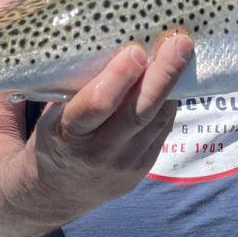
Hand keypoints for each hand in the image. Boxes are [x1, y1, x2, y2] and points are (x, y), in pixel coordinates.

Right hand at [30, 33, 193, 218]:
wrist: (58, 194)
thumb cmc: (55, 138)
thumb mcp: (54, 114)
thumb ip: (79, 88)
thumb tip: (113, 42)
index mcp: (68, 136)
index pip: (97, 106)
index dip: (118, 78)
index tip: (135, 51)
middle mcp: (99, 153)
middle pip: (138, 112)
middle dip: (162, 75)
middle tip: (178, 43)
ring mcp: (125, 165)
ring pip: (157, 121)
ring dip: (173, 84)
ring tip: (182, 50)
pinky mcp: (144, 168)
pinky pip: (162, 130)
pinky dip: (170, 101)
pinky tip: (176, 76)